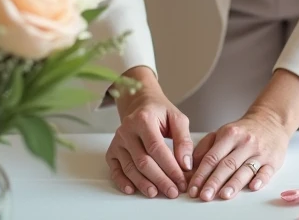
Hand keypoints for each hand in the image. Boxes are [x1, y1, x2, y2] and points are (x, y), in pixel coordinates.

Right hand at [106, 67, 192, 198]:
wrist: (140, 104)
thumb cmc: (160, 112)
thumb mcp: (177, 118)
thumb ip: (183, 140)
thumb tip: (186, 164)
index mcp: (143, 119)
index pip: (157, 148)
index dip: (170, 167)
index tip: (181, 180)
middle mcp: (127, 130)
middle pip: (143, 161)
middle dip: (159, 179)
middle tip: (172, 192)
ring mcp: (118, 141)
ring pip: (130, 167)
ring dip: (143, 184)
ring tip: (156, 194)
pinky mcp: (112, 150)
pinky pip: (115, 169)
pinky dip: (122, 181)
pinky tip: (132, 190)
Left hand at [187, 106, 291, 200]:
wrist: (271, 121)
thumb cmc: (243, 131)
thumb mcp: (223, 132)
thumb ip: (206, 147)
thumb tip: (192, 165)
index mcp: (230, 134)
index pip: (212, 157)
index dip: (201, 174)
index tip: (194, 188)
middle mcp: (245, 143)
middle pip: (227, 164)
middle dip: (214, 182)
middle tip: (204, 196)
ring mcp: (260, 152)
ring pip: (245, 169)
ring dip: (234, 184)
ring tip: (223, 195)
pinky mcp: (273, 161)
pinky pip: (266, 171)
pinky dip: (260, 179)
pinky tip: (253, 187)